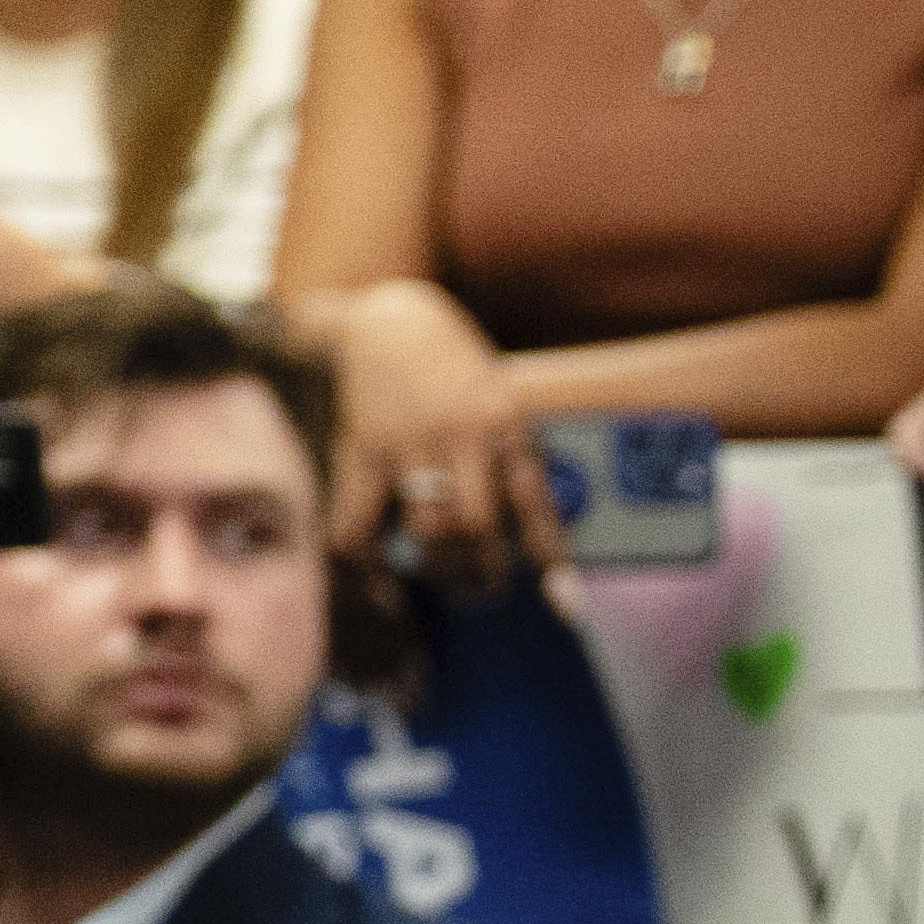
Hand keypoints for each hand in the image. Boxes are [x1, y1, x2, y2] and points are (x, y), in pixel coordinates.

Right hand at [325, 278, 547, 582]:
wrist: (386, 321)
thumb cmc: (451, 364)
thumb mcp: (496, 398)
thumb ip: (508, 455)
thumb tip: (522, 530)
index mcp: (502, 420)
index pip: (534, 502)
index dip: (549, 558)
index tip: (564, 603)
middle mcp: (457, 433)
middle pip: (477, 526)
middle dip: (485, 572)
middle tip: (486, 592)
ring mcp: (405, 443)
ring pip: (428, 530)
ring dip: (440, 570)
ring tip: (446, 584)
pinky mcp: (359, 451)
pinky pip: (359, 522)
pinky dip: (370, 562)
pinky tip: (382, 579)